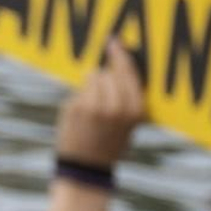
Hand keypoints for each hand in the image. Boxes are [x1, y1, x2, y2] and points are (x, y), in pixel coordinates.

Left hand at [56, 38, 145, 167]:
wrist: (86, 168)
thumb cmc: (109, 144)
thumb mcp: (129, 124)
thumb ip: (128, 98)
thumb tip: (120, 65)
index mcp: (134, 111)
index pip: (128, 72)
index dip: (120, 55)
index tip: (114, 41)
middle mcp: (116, 107)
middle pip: (111, 72)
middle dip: (106, 74)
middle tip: (101, 87)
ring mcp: (95, 107)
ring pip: (94, 76)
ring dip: (92, 84)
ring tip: (93, 106)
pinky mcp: (77, 108)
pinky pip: (80, 90)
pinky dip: (80, 97)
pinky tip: (82, 114)